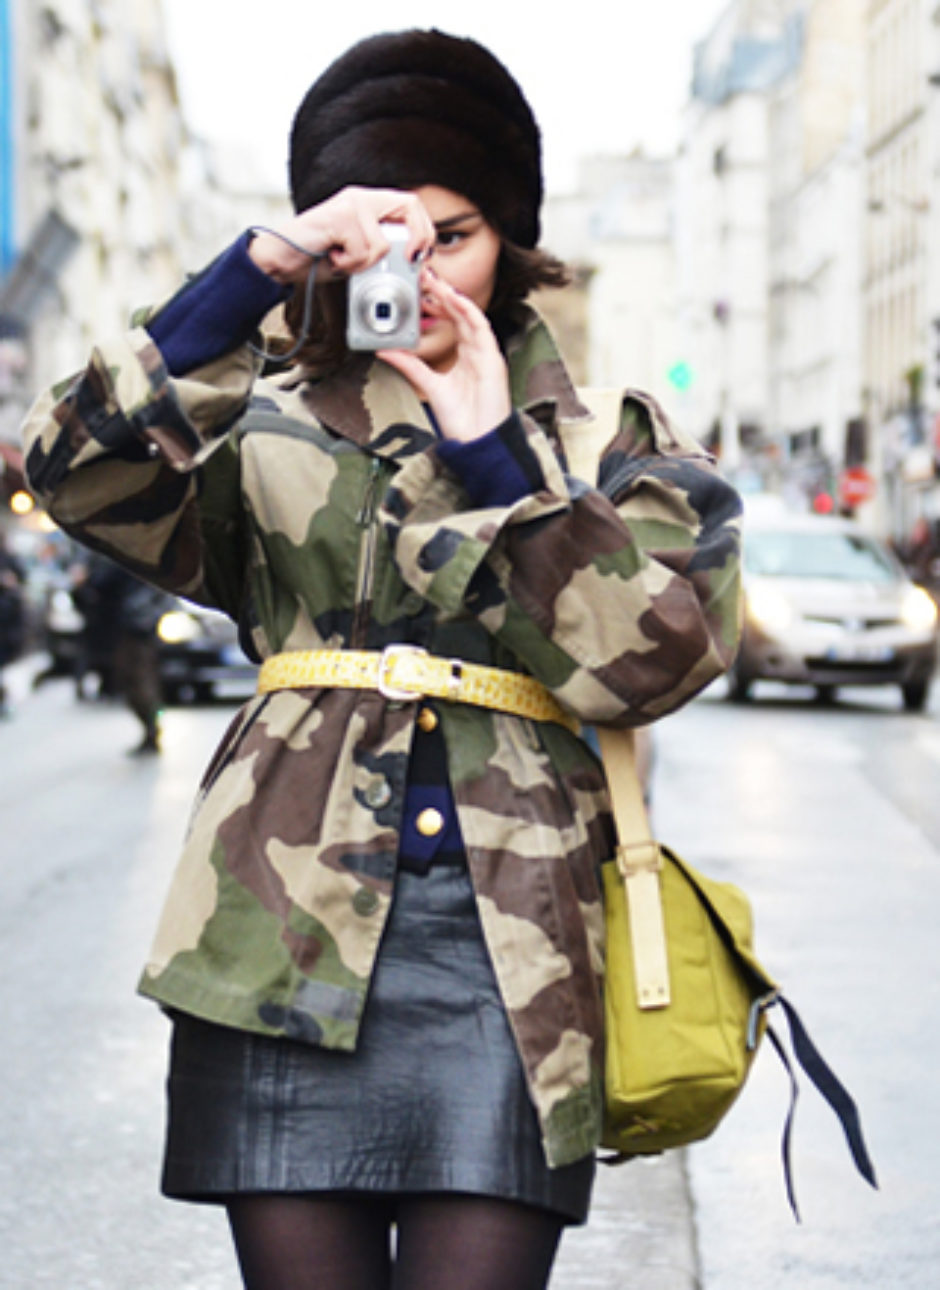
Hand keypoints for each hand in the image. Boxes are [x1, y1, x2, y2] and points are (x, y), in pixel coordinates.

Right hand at [247, 187, 435, 284]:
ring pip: (382, 242)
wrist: (279, 258)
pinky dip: (348, 264)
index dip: (424, 229)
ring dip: (364, 263)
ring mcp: (350, 204)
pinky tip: (332, 258)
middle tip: (409, 260)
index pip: (410, 204)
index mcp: (368, 204)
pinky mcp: (339, 217)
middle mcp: (360, 198)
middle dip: (417, 238)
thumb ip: (382, 251)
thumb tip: (412, 265)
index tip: (421, 255)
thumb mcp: (357, 254)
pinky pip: (362, 250)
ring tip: (342, 261)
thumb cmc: (316, 258)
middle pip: (409, 205)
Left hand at [378, 271, 510, 443]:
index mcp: (466, 356)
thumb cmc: (461, 421)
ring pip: (471, 316)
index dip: (440, 302)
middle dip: (444, 293)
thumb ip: (410, 365)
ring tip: (435, 281)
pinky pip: (482, 328)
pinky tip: (454, 299)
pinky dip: (468, 311)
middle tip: (424, 275)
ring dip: (454, 297)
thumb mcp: (429, 385)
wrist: (477, 442)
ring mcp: (486, 354)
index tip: (422, 287)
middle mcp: (477, 351)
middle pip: (462, 313)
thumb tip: (385, 350)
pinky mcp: (493, 359)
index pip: (454, 320)